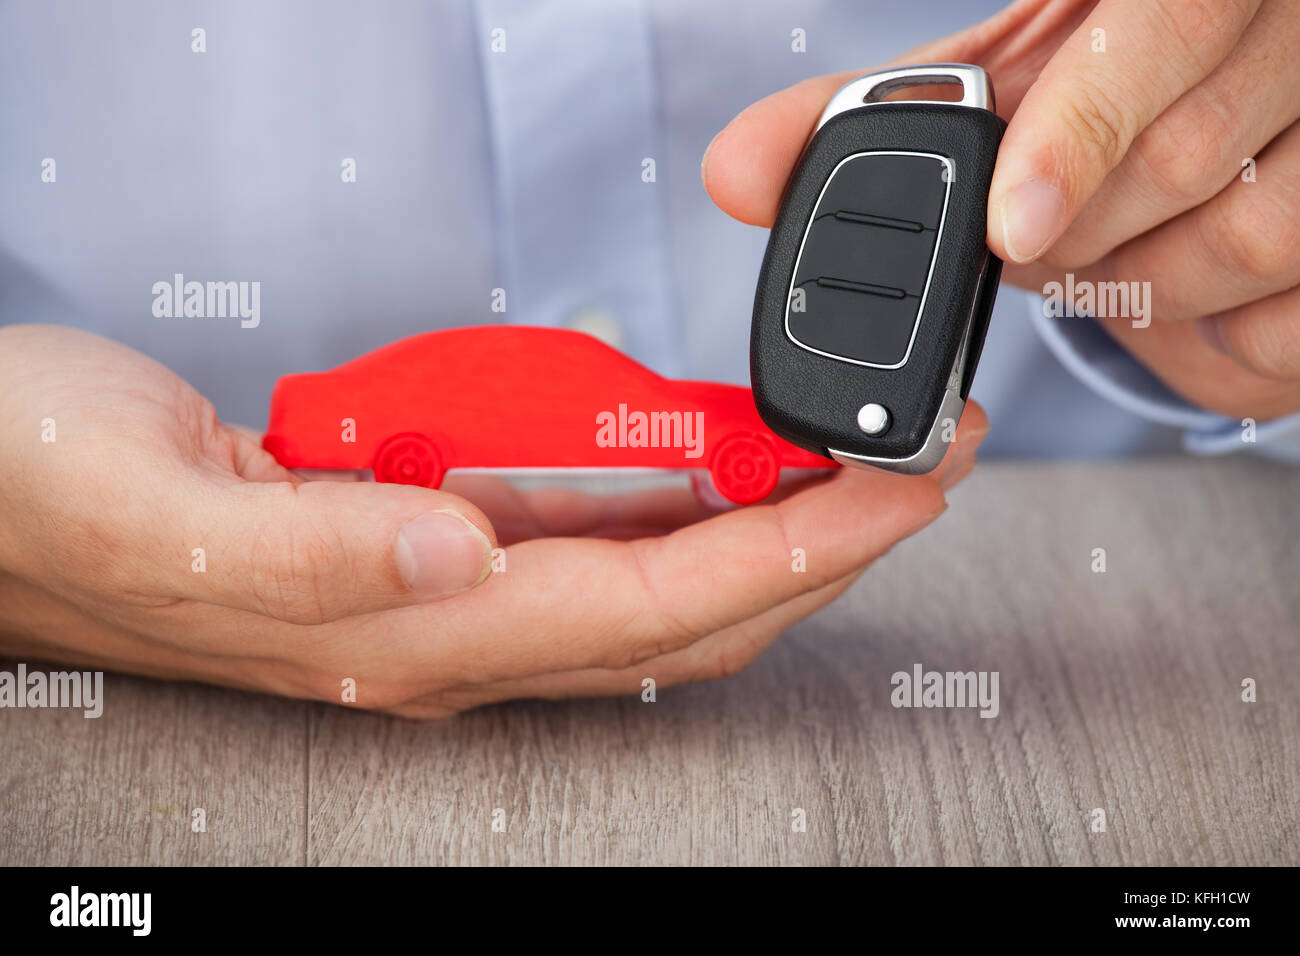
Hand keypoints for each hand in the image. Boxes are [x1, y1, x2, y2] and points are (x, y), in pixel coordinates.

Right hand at [0, 324, 985, 716]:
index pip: (650, 602)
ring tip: (854, 460)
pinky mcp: (425, 543)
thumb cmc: (54, 495)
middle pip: (685, 608)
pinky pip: (587, 539)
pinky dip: (676, 503)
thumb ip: (312, 554)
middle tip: (920, 466)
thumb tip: (458, 549)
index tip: (892, 492)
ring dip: (767, 524)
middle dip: (820, 545)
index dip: (790, 551)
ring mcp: (444, 590)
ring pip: (652, 582)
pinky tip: (718, 460)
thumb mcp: (159, 513)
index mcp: (406, 628)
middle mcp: (447, 627)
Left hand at [702, 0, 1299, 420]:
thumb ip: (873, 114)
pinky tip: (1173, 302)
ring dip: (1138, 286)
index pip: (1156, 30)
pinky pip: (1292, 328)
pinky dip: (1211, 344)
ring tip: (1100, 258)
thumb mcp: (1002, 80)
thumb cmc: (1106, 86)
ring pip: (1249, 240)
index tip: (1011, 227)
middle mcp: (1295, 36)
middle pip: (1185, 158)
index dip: (1077, 135)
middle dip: (1078, 230)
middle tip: (1036, 236)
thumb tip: (733, 172)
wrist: (1232, 96)